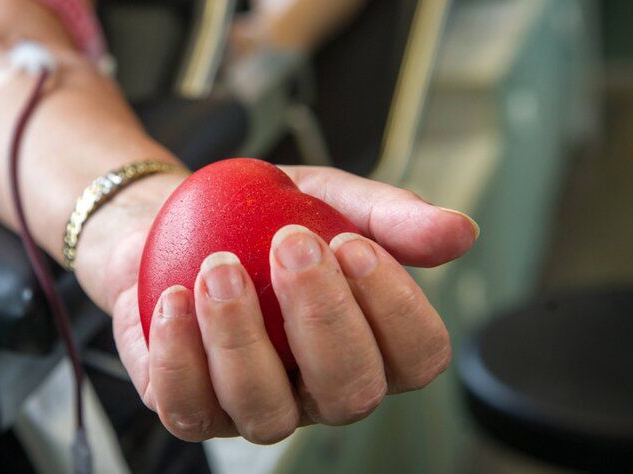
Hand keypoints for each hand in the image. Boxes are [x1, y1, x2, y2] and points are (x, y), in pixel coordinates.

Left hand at [76, 165, 477, 443]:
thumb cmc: (260, 219)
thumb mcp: (328, 198)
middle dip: (324, 318)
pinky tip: (174, 299)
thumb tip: (460, 231)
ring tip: (220, 268)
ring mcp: (255, 408)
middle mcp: (318, 390)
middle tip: (292, 245)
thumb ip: (389, 215)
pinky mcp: (192, 410)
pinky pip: (189, 410)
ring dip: (242, 338)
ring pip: (267, 413)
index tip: (352, 243)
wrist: (172, 222)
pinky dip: (179, 357)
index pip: (417, 357)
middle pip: (350, 392)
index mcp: (369, 346)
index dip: (395, 307)